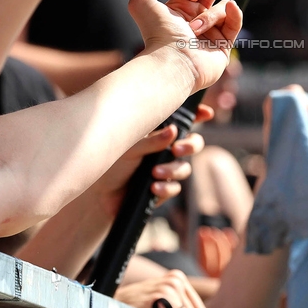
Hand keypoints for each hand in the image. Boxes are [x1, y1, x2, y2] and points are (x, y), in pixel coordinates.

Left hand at [95, 104, 214, 215]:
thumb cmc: (113, 162)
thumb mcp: (130, 147)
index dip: (198, 114)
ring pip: (184, 167)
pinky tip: (153, 188)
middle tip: (177, 149)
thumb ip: (152, 140)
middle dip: (191, 145)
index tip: (206, 113)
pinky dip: (166, 187)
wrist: (101, 194)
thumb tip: (174, 131)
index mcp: (158, 132)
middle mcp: (165, 149)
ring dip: (173, 170)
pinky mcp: (164, 189)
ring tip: (155, 173)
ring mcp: (166, 169)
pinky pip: (175, 187)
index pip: (183, 120)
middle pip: (193, 143)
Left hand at [128, 0, 253, 92]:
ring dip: (208, 16)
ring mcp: (214, 29)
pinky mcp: (224, 44)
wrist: (170, 65)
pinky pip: (235, 21)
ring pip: (223, 5)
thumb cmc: (155, 36)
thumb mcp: (141, 1)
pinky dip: (233, 15)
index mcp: (182, 5)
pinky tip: (227, 13)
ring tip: (194, 32)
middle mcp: (199, 14)